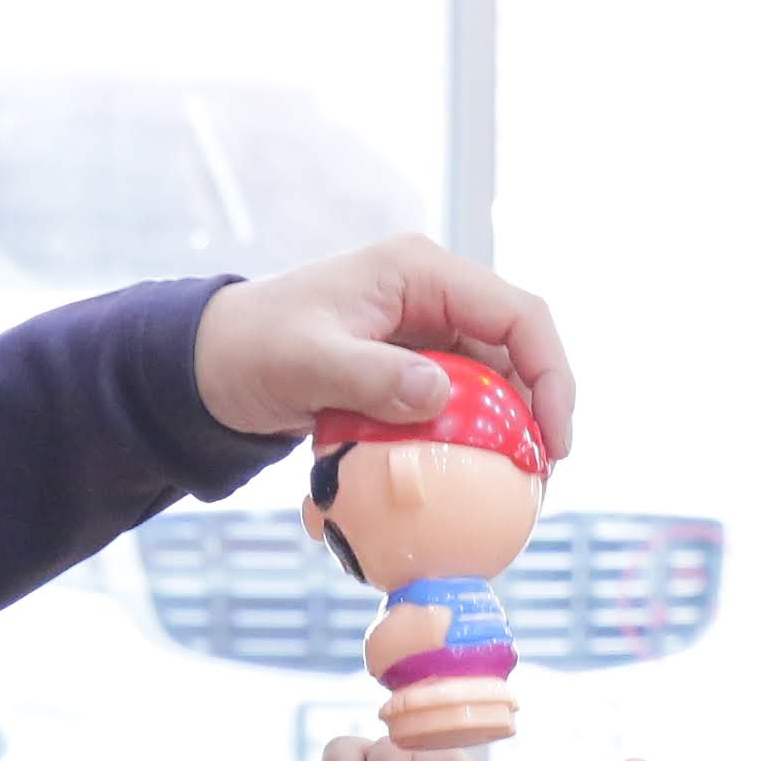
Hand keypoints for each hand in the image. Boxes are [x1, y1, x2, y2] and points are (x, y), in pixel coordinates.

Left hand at [191, 235, 577, 458]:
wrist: (206, 364)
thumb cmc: (250, 348)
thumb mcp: (307, 361)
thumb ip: (371, 376)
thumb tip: (440, 396)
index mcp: (420, 271)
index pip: (517, 314)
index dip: (550, 374)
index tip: (554, 439)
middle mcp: (431, 295)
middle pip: (514, 350)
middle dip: (537, 411)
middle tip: (538, 478)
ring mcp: (421, 333)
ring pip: (490, 380)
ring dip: (505, 430)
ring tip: (512, 489)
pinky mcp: (406, 369)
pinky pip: (455, 403)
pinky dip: (465, 440)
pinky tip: (466, 483)